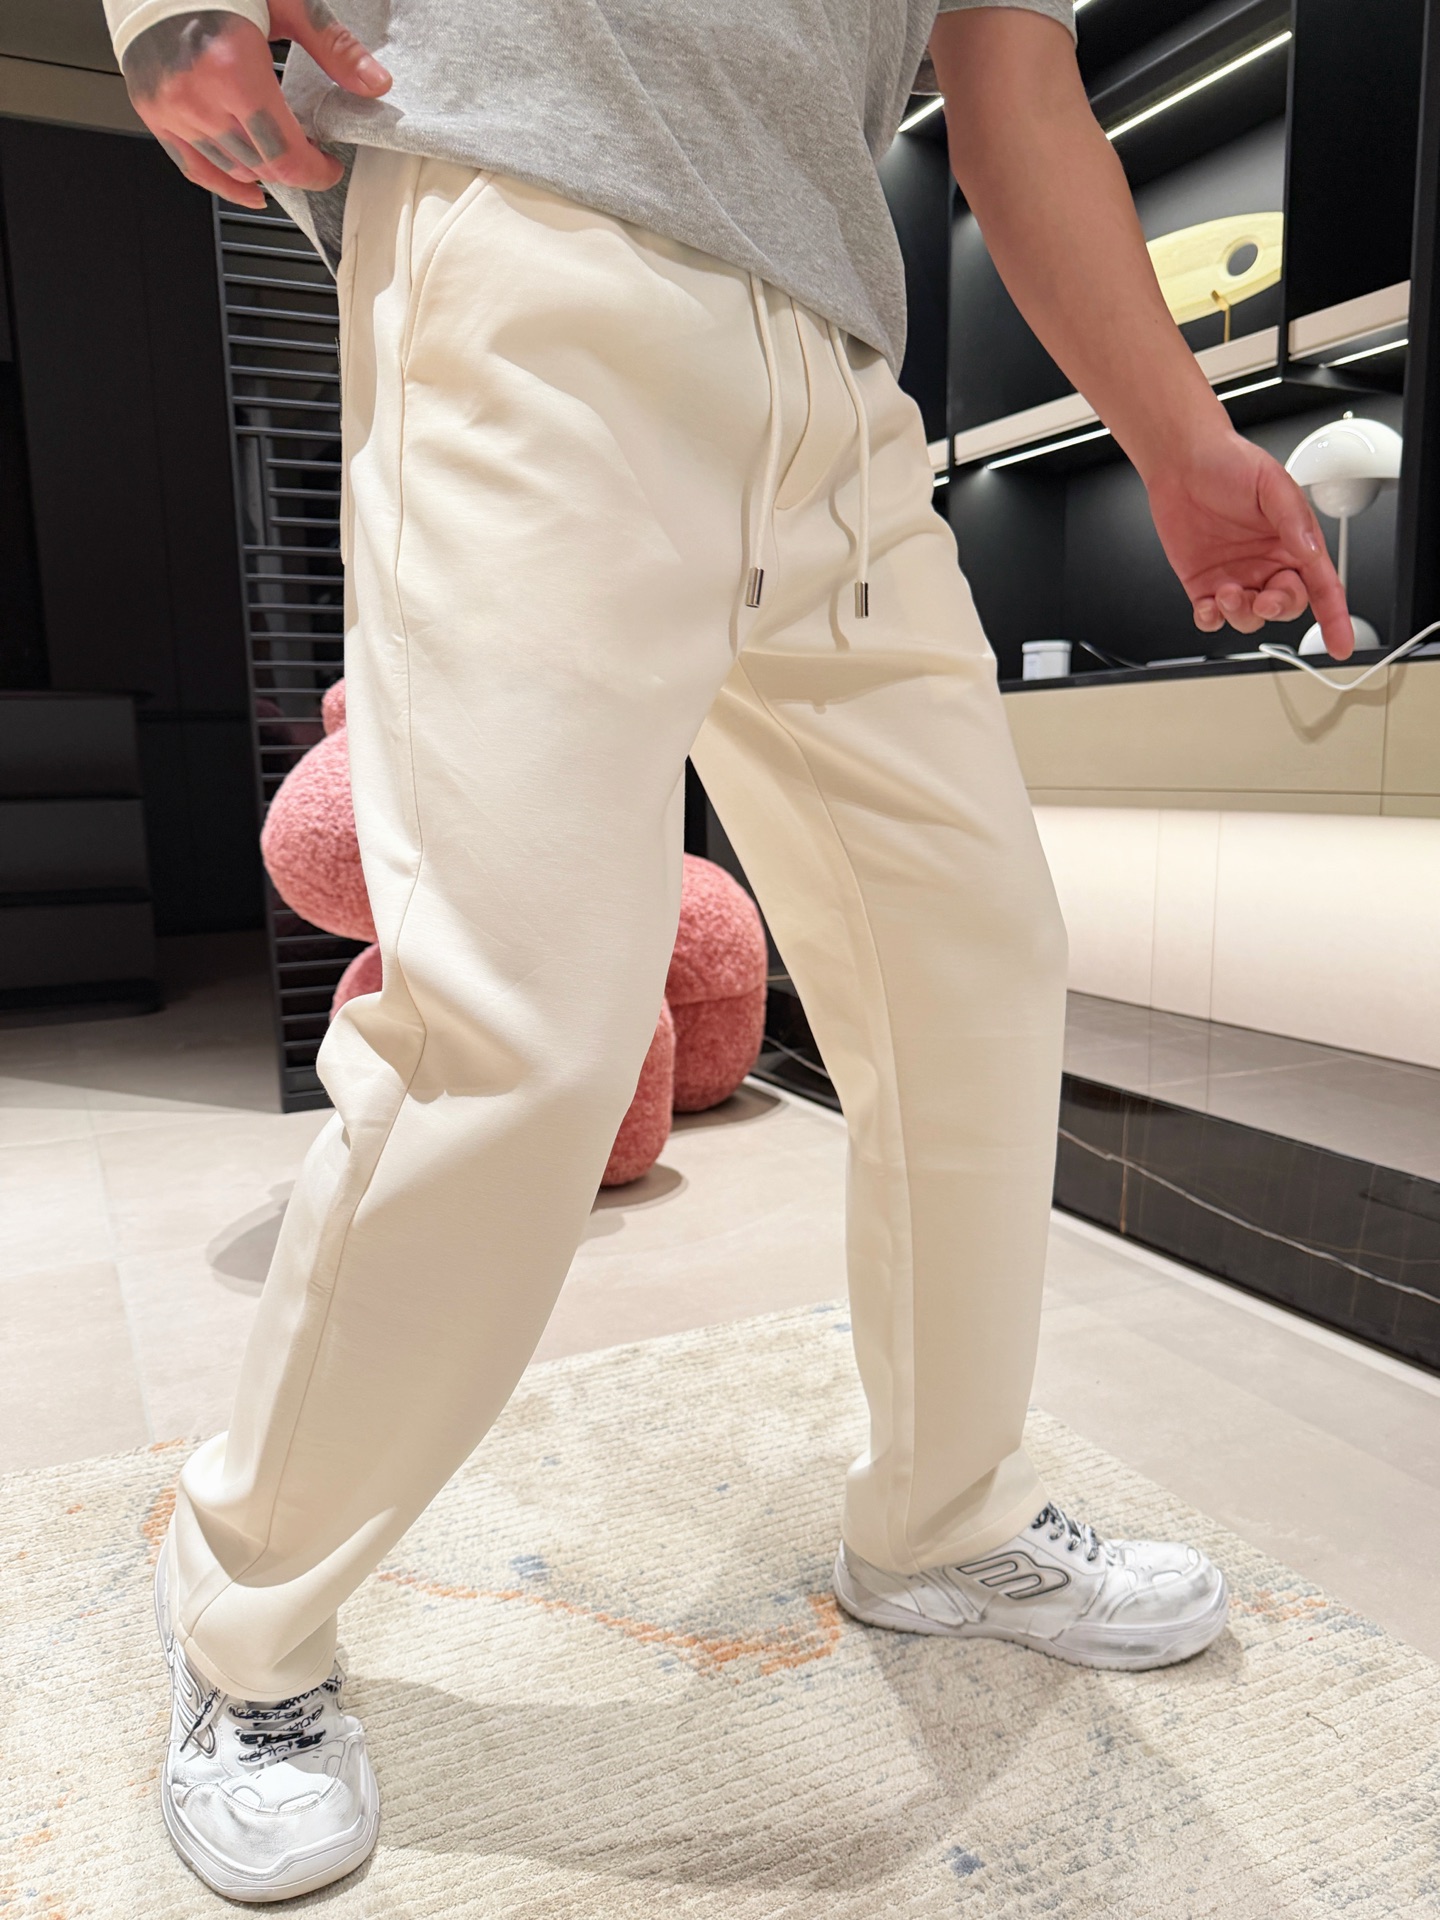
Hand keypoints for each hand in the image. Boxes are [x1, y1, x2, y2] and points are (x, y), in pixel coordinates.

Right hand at [121, 2, 390, 210]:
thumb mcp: (284, 1)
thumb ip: (332, 46)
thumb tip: (374, 83)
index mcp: (231, 67)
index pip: (285, 154)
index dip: (315, 171)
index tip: (329, 166)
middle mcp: (196, 95)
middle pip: (261, 166)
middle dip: (294, 168)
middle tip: (311, 152)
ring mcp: (170, 107)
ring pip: (232, 170)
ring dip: (263, 169)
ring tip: (280, 150)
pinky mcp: (153, 111)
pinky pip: (193, 168)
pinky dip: (224, 183)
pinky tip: (250, 187)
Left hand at [1145, 425, 1353, 659]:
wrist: (1182, 462)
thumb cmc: (1230, 463)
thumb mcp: (1271, 484)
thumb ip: (1292, 519)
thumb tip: (1308, 550)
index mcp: (1295, 544)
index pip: (1323, 587)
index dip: (1335, 618)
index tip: (1340, 644)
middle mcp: (1268, 564)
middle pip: (1287, 607)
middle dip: (1278, 610)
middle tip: (1264, 599)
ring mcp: (1237, 577)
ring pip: (1250, 618)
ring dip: (1242, 614)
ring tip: (1226, 592)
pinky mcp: (1203, 585)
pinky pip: (1212, 618)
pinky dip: (1211, 620)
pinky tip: (1209, 606)